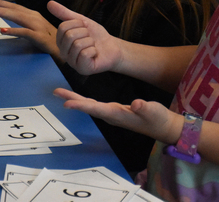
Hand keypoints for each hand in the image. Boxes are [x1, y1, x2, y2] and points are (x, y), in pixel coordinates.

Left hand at [0, 0, 59, 57]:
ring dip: (3, 13)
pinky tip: (3, 30)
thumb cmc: (52, 40)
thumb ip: (25, 23)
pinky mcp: (39, 37)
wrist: (67, 49)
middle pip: (14, 9)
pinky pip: (24, 33)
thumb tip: (12, 20)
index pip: (15, 6)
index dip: (2, 2)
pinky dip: (14, 30)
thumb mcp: (36, 28)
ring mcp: (38, 26)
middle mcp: (35, 17)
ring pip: (18, 17)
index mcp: (33, 15)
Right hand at [50, 1, 122, 74]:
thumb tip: (49, 3)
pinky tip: (95, 54)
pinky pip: (85, 54)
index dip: (78, 24)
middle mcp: (64, 53)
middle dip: (85, 32)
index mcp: (61, 42)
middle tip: (89, 38)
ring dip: (90, 41)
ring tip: (92, 45)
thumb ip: (64, 13)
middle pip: (69, 35)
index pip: (63, 27)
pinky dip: (93, 50)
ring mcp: (72, 62)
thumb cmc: (95, 35)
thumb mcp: (81, 21)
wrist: (112, 47)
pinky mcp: (82, 69)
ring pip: (77, 44)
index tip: (84, 28)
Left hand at [54, 88, 182, 143]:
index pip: (96, 109)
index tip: (66, 103)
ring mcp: (112, 114)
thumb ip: (144, 107)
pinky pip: (95, 105)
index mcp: (118, 115)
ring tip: (61, 92)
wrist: (163, 127)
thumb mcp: (154, 111)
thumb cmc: (158, 119)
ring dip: (75, 99)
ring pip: (90, 105)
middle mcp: (111, 115)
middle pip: (88, 106)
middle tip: (55, 92)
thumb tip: (136, 103)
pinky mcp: (115, 111)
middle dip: (72, 99)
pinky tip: (79, 97)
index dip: (81, 105)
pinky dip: (84, 100)